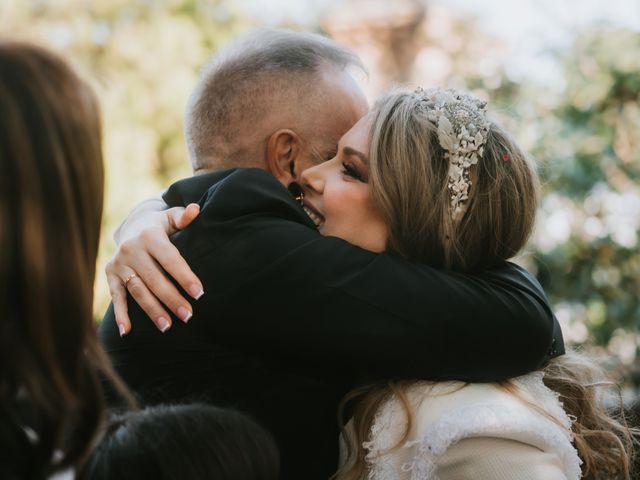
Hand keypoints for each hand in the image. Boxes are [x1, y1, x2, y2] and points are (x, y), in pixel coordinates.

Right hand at [106, 203, 202, 335]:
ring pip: (138, 291)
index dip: (185, 276)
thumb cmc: (160, 226)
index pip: (170, 259)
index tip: (199, 293)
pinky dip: (120, 314)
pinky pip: (116, 297)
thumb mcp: (171, 217)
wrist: (132, 225)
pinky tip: (126, 331)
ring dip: (152, 310)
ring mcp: (119, 263)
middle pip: (154, 279)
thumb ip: (183, 217)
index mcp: (150, 235)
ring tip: (168, 327)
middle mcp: (132, 249)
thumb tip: (195, 210)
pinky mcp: (110, 274)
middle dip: (172, 299)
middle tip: (188, 315)